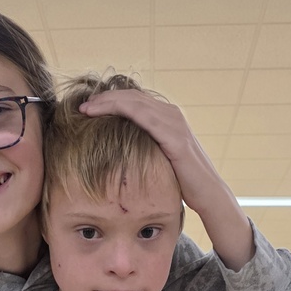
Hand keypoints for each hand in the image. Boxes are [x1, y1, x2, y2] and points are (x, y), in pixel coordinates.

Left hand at [79, 89, 253, 269]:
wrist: (208, 193)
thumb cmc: (183, 182)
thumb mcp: (160, 160)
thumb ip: (146, 149)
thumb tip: (122, 154)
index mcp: (167, 118)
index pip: (134, 102)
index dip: (111, 101)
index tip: (88, 109)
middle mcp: (171, 114)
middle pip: (132, 97)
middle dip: (105, 99)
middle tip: (83, 106)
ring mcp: (174, 122)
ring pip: (135, 102)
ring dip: (109, 102)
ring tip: (88, 108)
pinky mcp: (175, 136)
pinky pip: (145, 117)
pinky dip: (123, 111)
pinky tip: (106, 114)